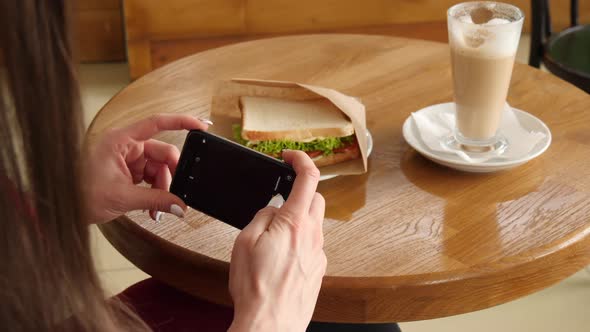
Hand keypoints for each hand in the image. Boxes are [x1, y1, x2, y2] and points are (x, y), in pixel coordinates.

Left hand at [84, 114, 209, 223]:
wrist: (63, 209)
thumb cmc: (80, 195)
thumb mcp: (124, 197)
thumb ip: (156, 200)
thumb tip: (180, 206)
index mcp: (120, 140)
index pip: (157, 123)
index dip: (181, 122)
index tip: (201, 126)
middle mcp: (125, 146)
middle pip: (161, 153)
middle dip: (170, 175)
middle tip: (175, 195)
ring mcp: (126, 159)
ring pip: (158, 168)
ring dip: (162, 188)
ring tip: (158, 209)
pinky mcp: (127, 171)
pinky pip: (150, 177)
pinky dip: (155, 191)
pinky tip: (153, 207)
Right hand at [228, 150, 326, 331]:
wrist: (271, 324)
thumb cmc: (256, 289)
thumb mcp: (245, 243)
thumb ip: (262, 217)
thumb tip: (273, 209)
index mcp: (294, 223)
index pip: (308, 178)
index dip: (301, 160)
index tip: (290, 157)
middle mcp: (313, 236)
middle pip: (316, 199)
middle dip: (299, 192)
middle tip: (278, 201)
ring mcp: (319, 254)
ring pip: (314, 223)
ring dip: (297, 220)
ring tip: (272, 240)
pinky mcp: (319, 270)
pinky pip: (312, 245)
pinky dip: (299, 242)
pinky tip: (280, 259)